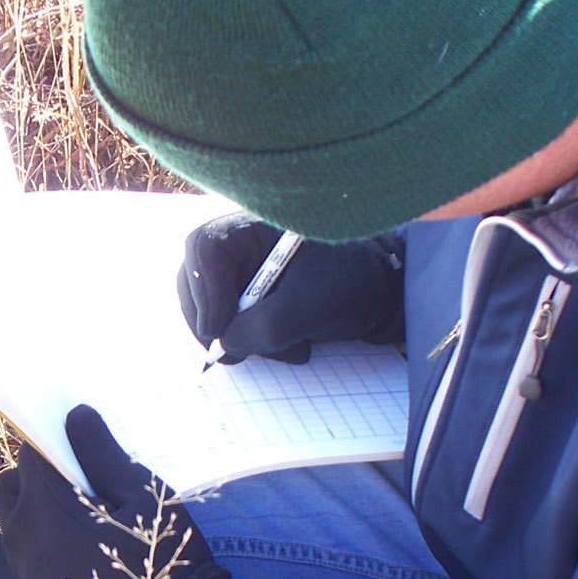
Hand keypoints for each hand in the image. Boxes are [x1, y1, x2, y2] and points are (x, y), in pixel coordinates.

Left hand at [0, 406, 229, 578]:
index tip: (77, 451)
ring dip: (39, 520)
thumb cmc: (163, 556)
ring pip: (16, 532)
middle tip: (81, 488)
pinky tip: (88, 569)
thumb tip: (75, 416)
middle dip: (36, 480)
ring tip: (85, 529)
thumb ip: (102, 454)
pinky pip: (33, 571)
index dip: (53, 445)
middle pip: (11, 491)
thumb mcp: (143, 495)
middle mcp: (24, 542)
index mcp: (47, 507)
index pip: (30, 454)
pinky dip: (50, 560)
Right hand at [176, 212, 404, 364]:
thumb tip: (224, 346)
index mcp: (255, 226)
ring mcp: (243, 271)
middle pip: (194, 280)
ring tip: (286, 348)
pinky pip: (229, 324)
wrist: (382, 294)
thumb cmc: (353, 285)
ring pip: (209, 308)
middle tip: (236, 352)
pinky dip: (252, 343)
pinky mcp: (250, 297)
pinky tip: (288, 347)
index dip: (204, 290)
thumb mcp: (308, 308)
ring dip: (239, 338)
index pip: (205, 248)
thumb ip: (262, 327)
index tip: (220, 328)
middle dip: (215, 322)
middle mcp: (243, 244)